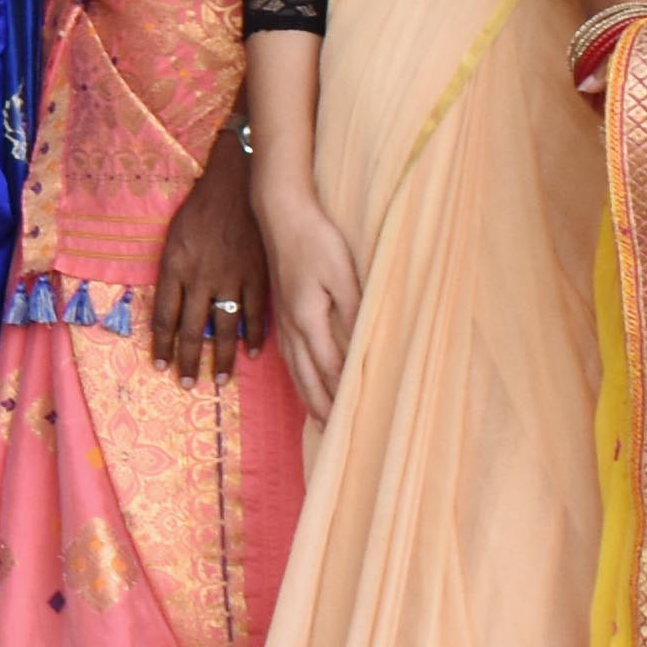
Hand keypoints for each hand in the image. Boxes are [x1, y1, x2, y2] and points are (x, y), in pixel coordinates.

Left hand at [148, 129, 268, 383]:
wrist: (235, 184)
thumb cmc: (199, 210)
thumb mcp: (172, 239)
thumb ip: (172, 274)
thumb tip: (172, 308)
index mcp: (174, 268)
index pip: (164, 318)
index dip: (163, 346)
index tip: (162, 366)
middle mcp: (200, 279)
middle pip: (191, 330)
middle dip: (188, 362)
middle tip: (188, 385)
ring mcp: (231, 278)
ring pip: (223, 328)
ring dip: (220, 358)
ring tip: (219, 380)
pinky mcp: (257, 274)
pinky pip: (255, 312)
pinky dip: (254, 335)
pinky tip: (252, 352)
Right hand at [255, 179, 360, 424]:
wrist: (280, 213)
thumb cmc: (316, 239)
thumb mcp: (343, 275)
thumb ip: (354, 312)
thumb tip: (365, 346)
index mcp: (308, 320)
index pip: (330, 368)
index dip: (343, 395)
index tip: (356, 421)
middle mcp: (292, 327)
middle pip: (307, 377)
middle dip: (322, 406)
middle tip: (336, 434)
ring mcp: (283, 319)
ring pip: (295, 368)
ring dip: (307, 395)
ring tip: (318, 417)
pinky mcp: (282, 310)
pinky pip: (288, 355)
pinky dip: (297, 376)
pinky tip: (301, 378)